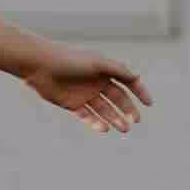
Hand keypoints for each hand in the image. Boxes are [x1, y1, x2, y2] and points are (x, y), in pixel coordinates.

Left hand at [26, 47, 150, 134]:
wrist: (40, 65)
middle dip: (127, 111)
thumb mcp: (98, 63)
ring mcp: (85, 95)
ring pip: (104, 110)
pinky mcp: (72, 105)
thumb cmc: (70, 60)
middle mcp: (97, 84)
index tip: (149, 104)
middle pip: (117, 100)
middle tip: (134, 121)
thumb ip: (119, 70)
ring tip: (123, 129)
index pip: (128, 83)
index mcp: (106, 72)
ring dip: (114, 119)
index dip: (140, 93)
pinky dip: (95, 123)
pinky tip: (104, 128)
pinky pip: (87, 116)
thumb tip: (137, 78)